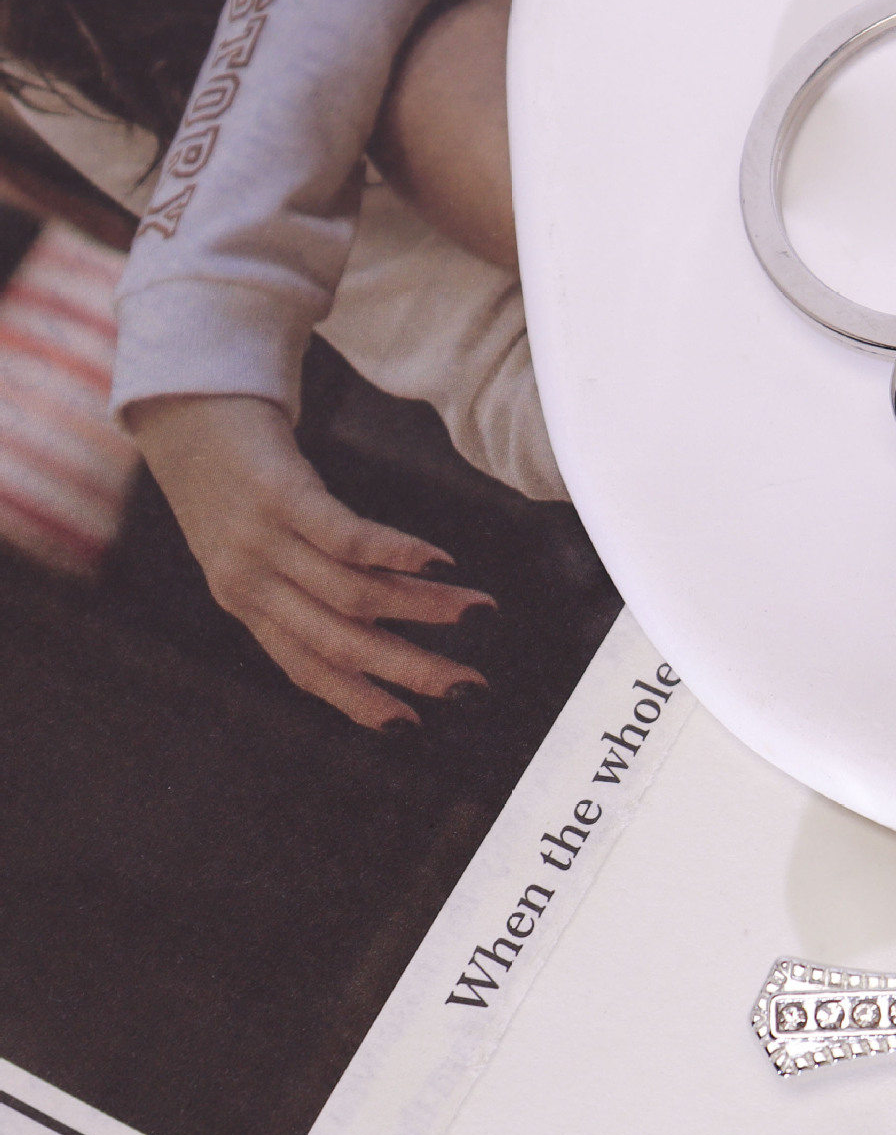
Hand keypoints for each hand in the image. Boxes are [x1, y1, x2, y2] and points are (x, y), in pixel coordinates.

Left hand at [126, 393, 492, 730]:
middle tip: (470, 686)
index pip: (307, 669)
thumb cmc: (234, 483)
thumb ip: (307, 591)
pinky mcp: (277, 493)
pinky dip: (396, 553)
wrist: (179, 408)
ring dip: (424, 608)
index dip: (360, 701)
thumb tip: (383, 624)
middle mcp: (251, 582)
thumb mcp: (262, 550)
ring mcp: (262, 539)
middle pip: (340, 642)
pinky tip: (440, 560)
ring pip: (353, 594)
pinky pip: (343, 536)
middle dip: (411, 670)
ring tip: (477, 612)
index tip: (412, 726)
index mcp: (248, 604)